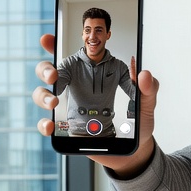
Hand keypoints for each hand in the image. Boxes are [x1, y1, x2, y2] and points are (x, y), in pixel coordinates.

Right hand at [33, 33, 158, 177]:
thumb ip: (148, 89)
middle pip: (48, 73)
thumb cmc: (137, 126)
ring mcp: (67, 110)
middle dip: (45, 70)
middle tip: (54, 76)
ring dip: (43, 96)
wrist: (134, 152)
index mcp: (92, 78)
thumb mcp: (146, 105)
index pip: (70, 58)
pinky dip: (44, 124)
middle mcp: (75, 90)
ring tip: (54, 102)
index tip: (46, 38)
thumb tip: (144, 73)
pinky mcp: (65, 130)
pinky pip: (47, 125)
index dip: (53, 46)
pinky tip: (50, 126)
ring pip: (42, 96)